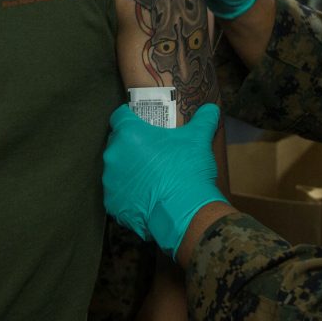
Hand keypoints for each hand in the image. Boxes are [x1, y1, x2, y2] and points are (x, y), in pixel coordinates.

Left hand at [103, 103, 223, 258]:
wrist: (184, 211)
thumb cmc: (187, 169)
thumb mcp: (199, 138)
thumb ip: (203, 119)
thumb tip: (211, 109)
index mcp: (129, 134)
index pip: (120, 117)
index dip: (130, 118)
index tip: (141, 124)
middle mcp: (113, 155)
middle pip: (118, 144)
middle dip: (131, 146)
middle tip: (151, 152)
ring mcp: (110, 182)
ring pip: (117, 170)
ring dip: (129, 171)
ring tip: (150, 177)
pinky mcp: (112, 204)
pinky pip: (118, 194)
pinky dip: (129, 195)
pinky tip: (146, 197)